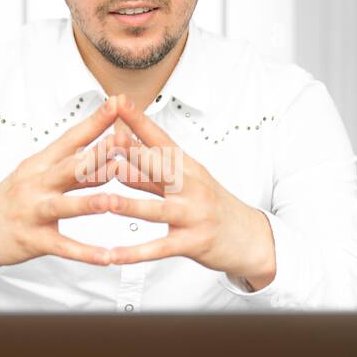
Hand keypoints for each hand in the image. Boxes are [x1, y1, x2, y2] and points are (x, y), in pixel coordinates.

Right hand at [0, 95, 134, 271]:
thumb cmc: (10, 201)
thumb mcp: (35, 176)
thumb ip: (72, 168)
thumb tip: (106, 152)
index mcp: (39, 164)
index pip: (71, 139)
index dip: (95, 121)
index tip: (118, 102)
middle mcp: (36, 184)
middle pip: (70, 167)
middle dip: (98, 154)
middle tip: (126, 141)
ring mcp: (33, 212)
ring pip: (65, 206)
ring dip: (89, 203)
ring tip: (114, 202)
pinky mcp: (33, 240)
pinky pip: (63, 247)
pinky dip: (85, 253)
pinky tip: (107, 257)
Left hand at [100, 99, 276, 288]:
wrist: (251, 238)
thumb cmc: (212, 207)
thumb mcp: (185, 185)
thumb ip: (149, 176)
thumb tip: (116, 161)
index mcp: (188, 168)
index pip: (160, 140)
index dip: (139, 121)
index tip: (118, 101)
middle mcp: (192, 187)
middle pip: (161, 168)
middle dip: (134, 154)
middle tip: (108, 140)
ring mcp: (193, 215)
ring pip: (158, 209)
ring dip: (131, 205)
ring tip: (105, 202)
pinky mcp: (193, 243)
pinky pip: (159, 248)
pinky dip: (135, 253)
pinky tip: (112, 256)